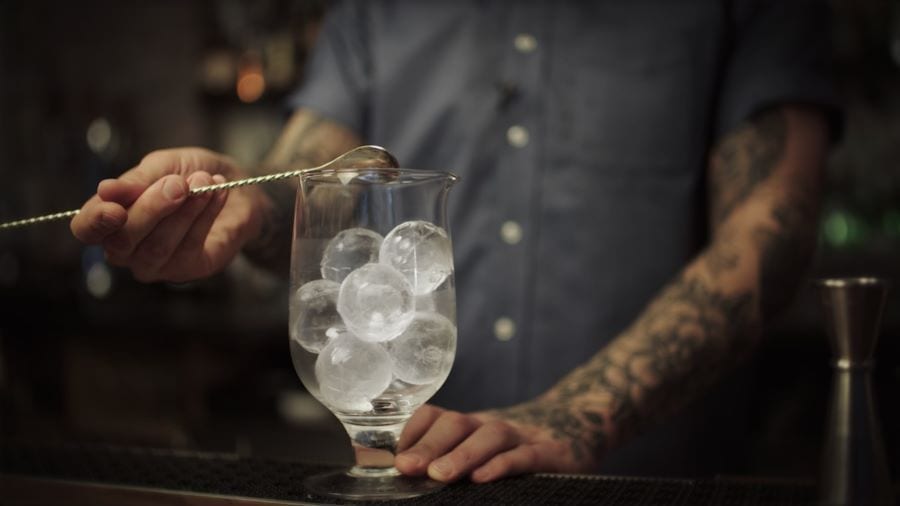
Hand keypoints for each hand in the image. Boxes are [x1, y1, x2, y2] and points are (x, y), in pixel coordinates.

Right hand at [70, 147, 266, 282]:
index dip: (95, 221)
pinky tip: (217, 193)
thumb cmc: (191, 174)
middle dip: (151, 208)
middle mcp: (128, 250)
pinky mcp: (189, 269)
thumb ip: (136, 180)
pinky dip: (204, 216)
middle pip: (123, 242)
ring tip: (204, 181)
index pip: (86, 230)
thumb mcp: (163, 165)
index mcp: (111, 220)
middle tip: (179, 182)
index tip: (114, 207)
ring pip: (157, 248)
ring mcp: (157, 265)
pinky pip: (189, 248)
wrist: (237, 185)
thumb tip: (105, 190)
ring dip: (183, 211)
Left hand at [394, 403, 600, 482]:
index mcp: (468, 425)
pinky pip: (523, 456)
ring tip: (439, 475)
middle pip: (457, 423)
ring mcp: (521, 436)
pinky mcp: (549, 454)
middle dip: (428, 445)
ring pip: (489, 435)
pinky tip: (483, 479)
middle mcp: (489, 425)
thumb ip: (445, 456)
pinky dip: (501, 465)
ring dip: (461, 454)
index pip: (433, 416)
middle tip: (407, 467)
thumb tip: (395, 473)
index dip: (410, 431)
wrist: (576, 426)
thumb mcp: (478, 447)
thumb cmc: (514, 448)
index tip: (389, 456)